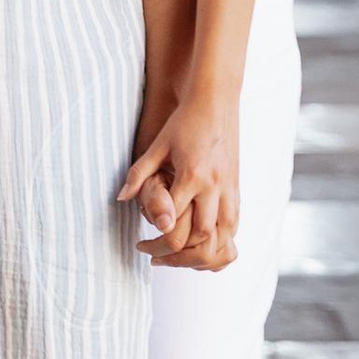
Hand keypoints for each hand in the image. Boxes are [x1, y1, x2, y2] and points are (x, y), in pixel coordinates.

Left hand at [120, 95, 240, 271]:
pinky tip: (203, 244)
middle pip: (202, 239)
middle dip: (179, 257)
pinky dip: (222, 242)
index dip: (157, 242)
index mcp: (192, 176)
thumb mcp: (157, 145)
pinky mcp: (237, 187)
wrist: (216, 99)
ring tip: (181, 258)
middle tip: (158, 258)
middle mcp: (215, 186)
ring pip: (225, 238)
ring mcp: (230, 188)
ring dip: (203, 255)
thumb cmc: (184, 121)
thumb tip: (121, 198)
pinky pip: (235, 225)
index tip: (141, 244)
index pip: (176, 225)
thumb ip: (139, 173)